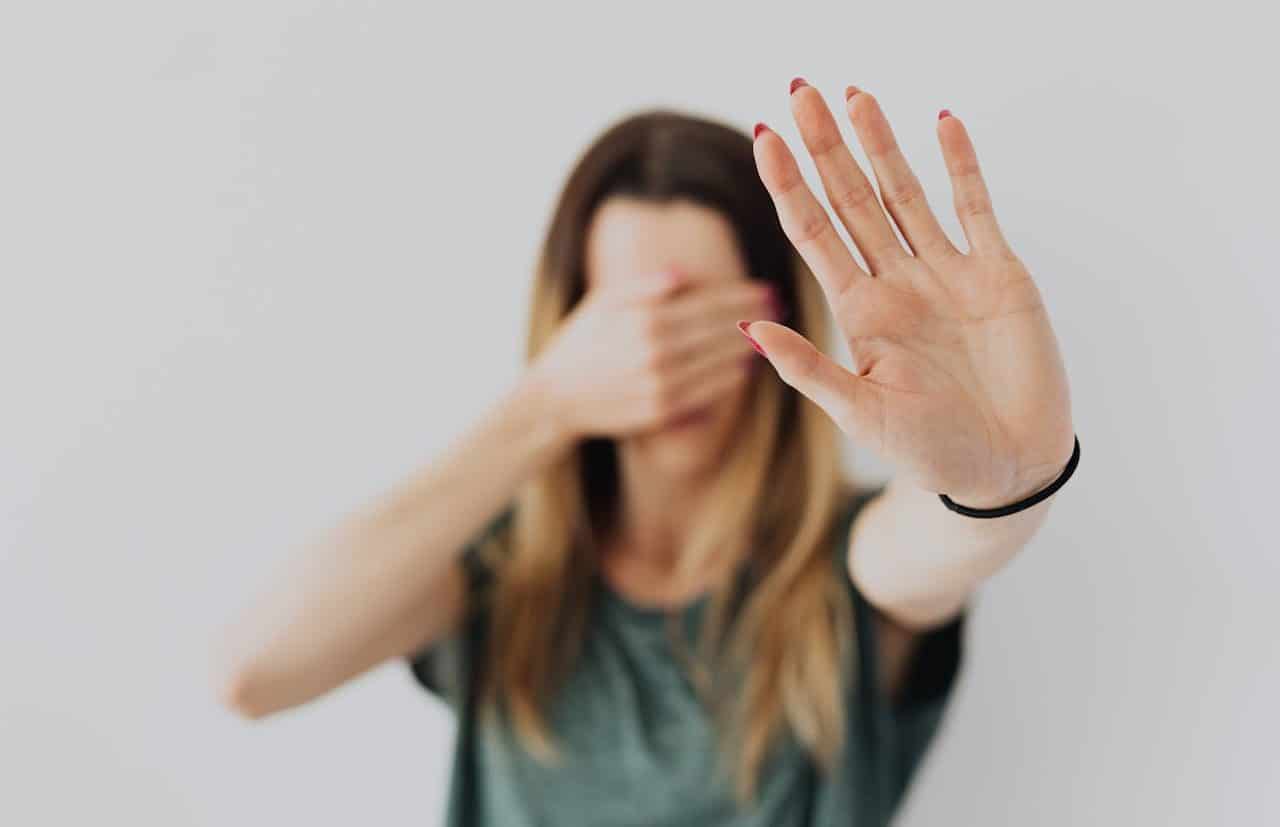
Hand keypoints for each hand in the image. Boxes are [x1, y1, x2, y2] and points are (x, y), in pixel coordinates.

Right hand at [528, 271, 778, 440]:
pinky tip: (744, 369)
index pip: (706, 303)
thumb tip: (684, 275)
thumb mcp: (602, 303)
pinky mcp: (661, 412)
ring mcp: (661, 384)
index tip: (766, 288)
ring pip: (719, 362)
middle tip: (780, 309)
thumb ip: (644, 287)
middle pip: (719, 331)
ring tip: (772, 336)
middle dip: (754, 318)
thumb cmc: (579, 344)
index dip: (741, 296)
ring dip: (749, 348)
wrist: (553, 400)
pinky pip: (706, 393)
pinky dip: (728, 379)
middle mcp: (656, 352)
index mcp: (644, 319)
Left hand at [742, 82, 1073, 506]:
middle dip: (826, 147)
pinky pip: (976, 208)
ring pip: (906, 194)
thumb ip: (809, 370)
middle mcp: (896, 283)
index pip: (814, 234)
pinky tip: (942, 123)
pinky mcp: (997, 274)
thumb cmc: (931, 450)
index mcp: (859, 313)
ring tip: (854, 95)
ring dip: (881, 144)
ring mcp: (946, 273)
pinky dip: (962, 167)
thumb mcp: (861, 414)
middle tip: (799, 91)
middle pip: (852, 200)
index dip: (789, 187)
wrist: (1008, 467)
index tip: (763, 139)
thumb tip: (748, 328)